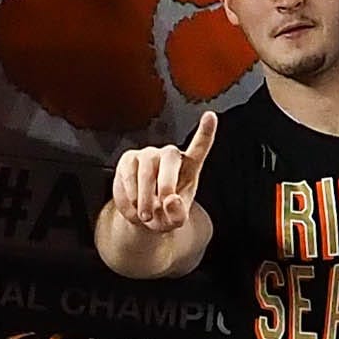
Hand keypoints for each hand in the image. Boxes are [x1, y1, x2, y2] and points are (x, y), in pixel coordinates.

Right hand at [108, 107, 216, 238]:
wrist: (141, 217)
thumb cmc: (164, 214)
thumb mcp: (175, 222)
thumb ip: (178, 214)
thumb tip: (170, 200)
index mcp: (189, 167)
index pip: (199, 146)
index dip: (205, 131)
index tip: (210, 116)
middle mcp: (169, 155)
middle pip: (170, 157)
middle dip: (165, 183)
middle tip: (161, 206)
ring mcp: (148, 155)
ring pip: (146, 167)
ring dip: (144, 195)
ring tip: (145, 215)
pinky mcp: (129, 160)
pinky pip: (127, 173)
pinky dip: (129, 195)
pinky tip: (134, 206)